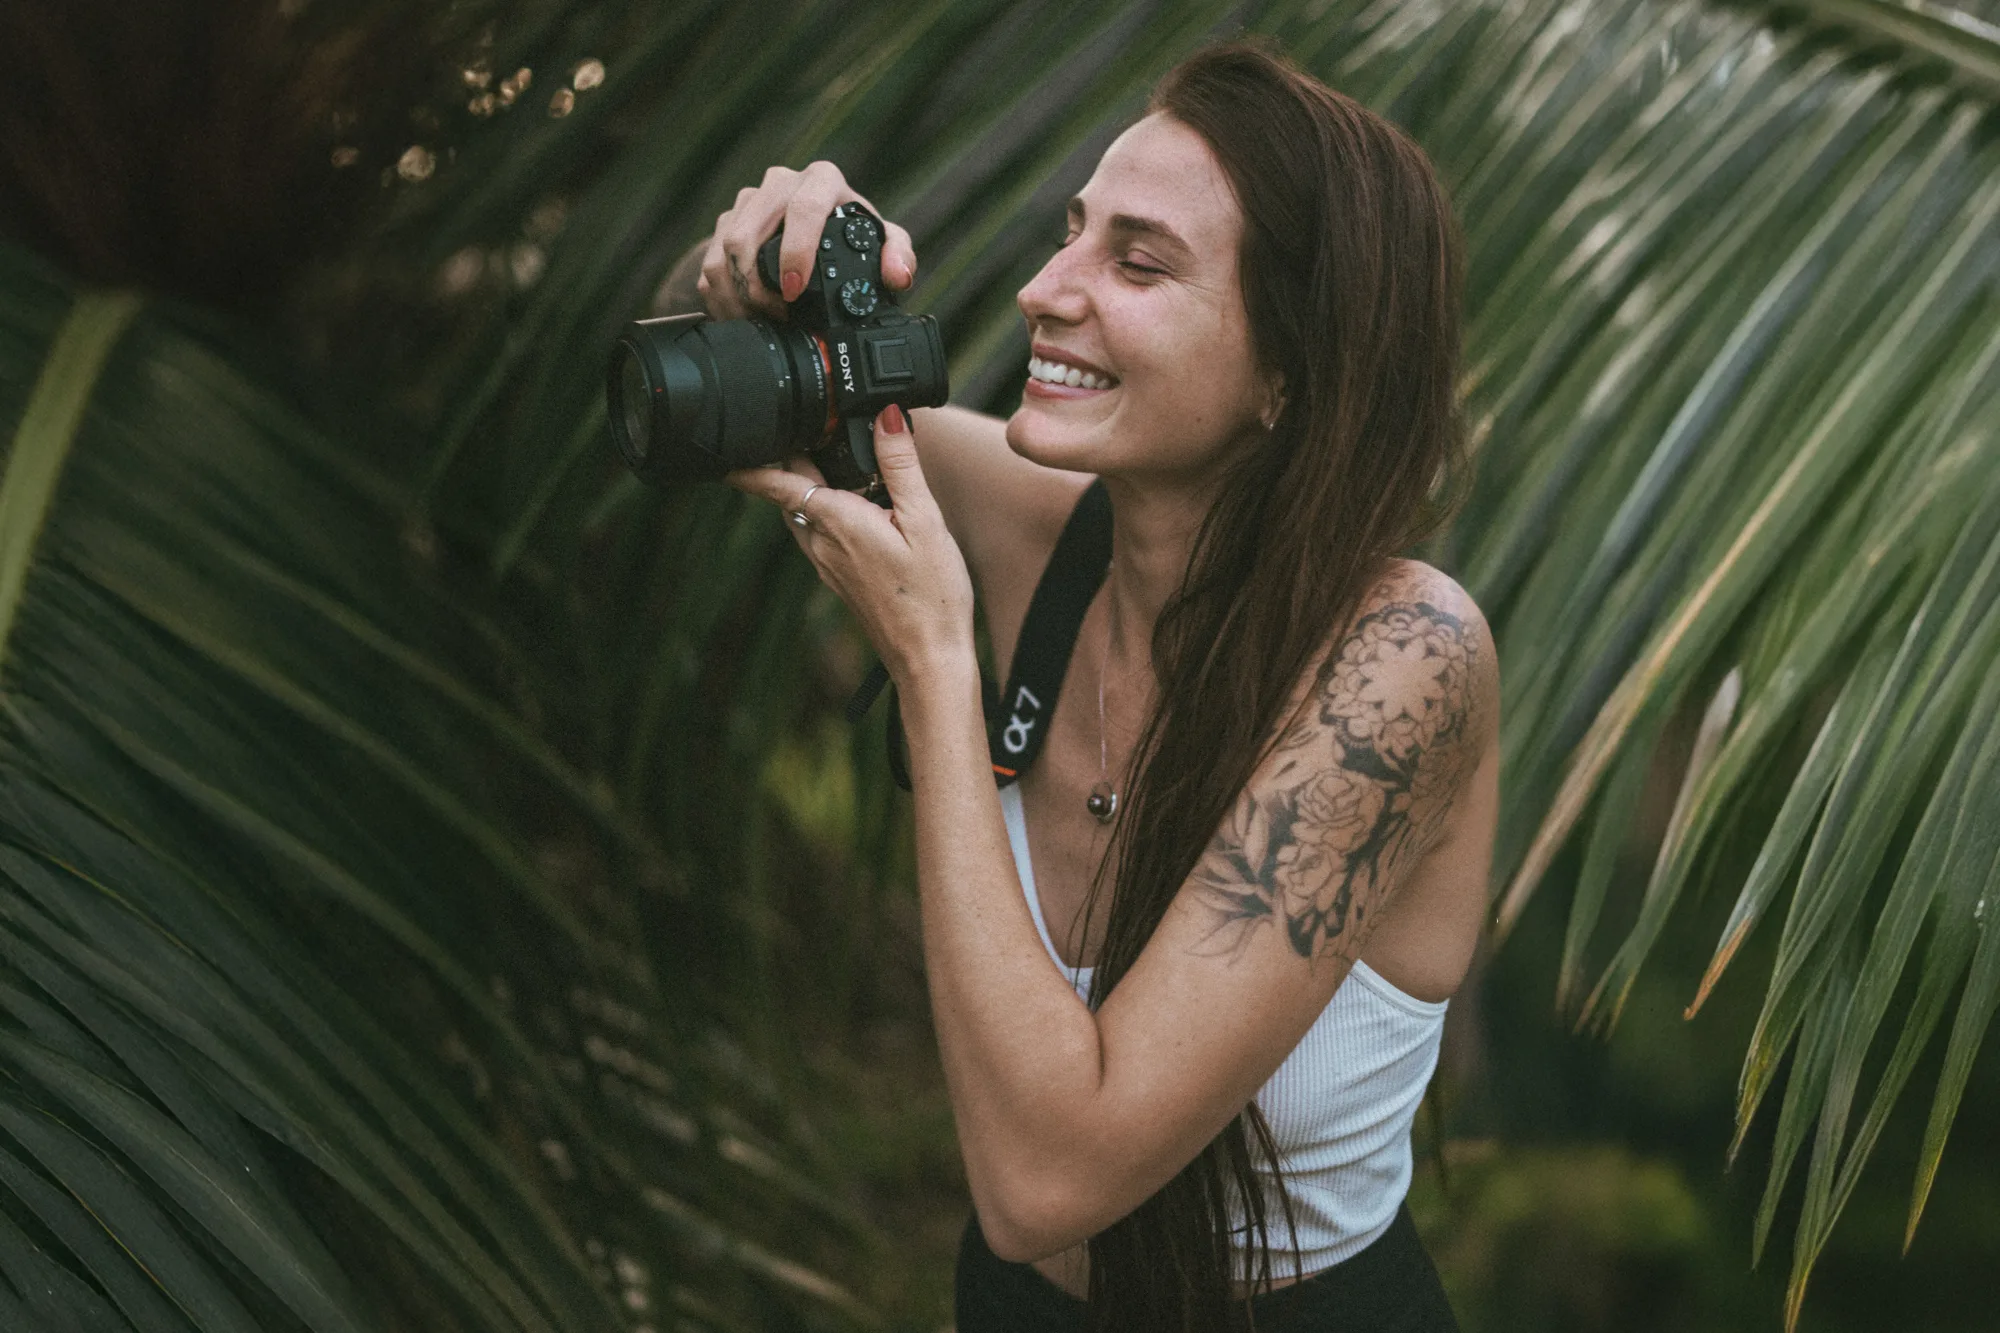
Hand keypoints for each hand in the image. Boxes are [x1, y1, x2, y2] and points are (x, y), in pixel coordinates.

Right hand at [697, 162, 916, 320]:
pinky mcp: (725, 221)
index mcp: (821, 181)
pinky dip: (721, 297)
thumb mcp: (880, 241)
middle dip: (756, 285)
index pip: (802, 209)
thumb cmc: (848, 231)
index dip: (795, 253)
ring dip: (736, 295)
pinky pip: (709, 263)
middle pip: (746, 234)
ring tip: (758, 321)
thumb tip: (897, 276)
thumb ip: (898, 254)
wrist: (809, 225)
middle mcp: (779, 183)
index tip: (795, 290)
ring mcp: (747, 201)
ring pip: (722, 251)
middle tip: (776, 316)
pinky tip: (740, 315)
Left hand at [725, 407, 973, 690]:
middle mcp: (821, 543)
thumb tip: (884, 416)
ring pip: (803, 512)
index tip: (730, 441)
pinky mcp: (838, 578)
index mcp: (837, 521)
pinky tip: (853, 503)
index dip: (750, 461)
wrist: (928, 658)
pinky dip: (824, 508)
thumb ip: (901, 465)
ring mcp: (826, 563)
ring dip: (807, 482)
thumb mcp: (925, 521)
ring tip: (825, 453)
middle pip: (790, 490)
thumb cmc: (932, 596)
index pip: (776, 482)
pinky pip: (819, 532)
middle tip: (800, 425)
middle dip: (790, 457)